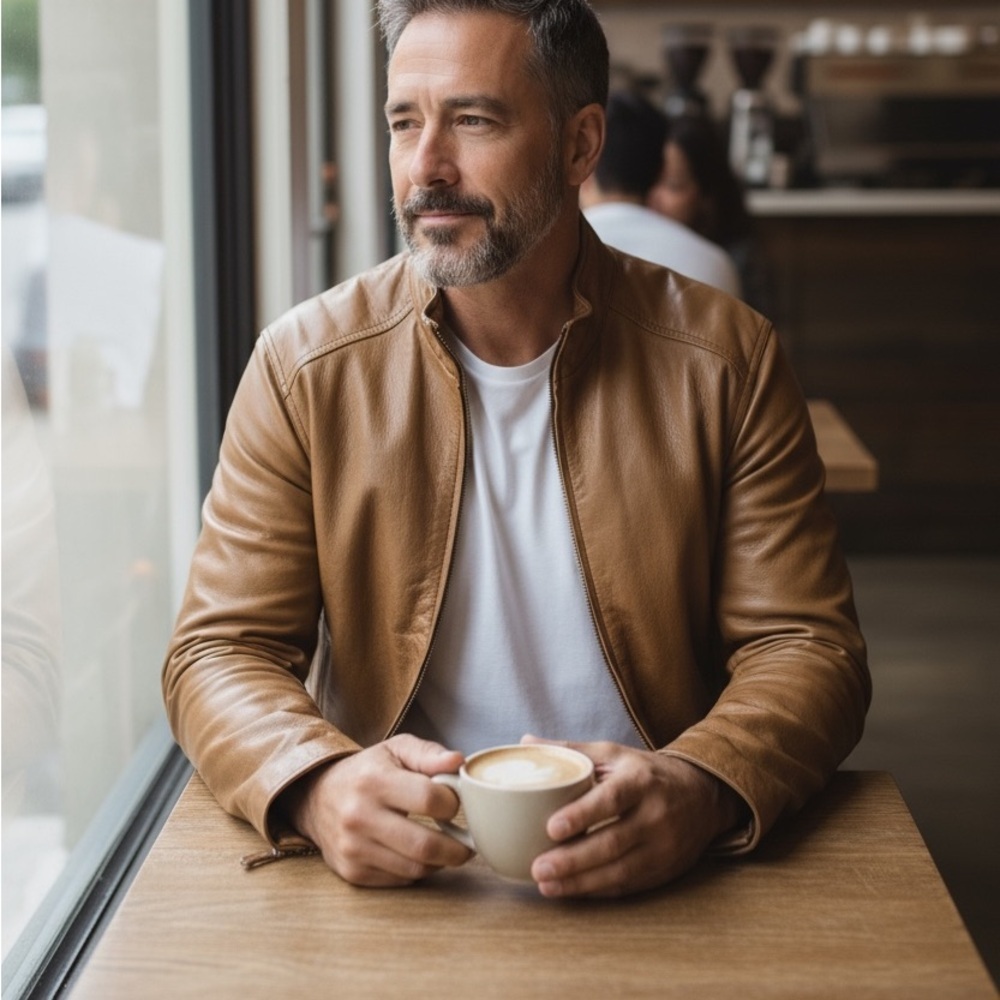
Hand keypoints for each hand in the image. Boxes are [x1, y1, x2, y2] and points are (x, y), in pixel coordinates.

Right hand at [280, 734, 473, 886]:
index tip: (454, 803)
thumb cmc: (367, 771)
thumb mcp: (396, 750)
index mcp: (374, 780)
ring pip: (415, 868)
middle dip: (457, 849)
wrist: (317, 796)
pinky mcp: (351, 871)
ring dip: (439, 862)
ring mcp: (353, 848)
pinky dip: (417, 870)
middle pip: (424, 845)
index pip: (429, 800)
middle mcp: (359, 816)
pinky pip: (400, 880)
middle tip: (467, 843)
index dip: (452, 803)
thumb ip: (429, 754)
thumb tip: (458, 762)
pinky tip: (417, 853)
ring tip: (445, 847)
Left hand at [525, 738, 745, 898]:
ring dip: (580, 882)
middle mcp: (655, 815)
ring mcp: (663, 847)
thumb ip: (572, 750)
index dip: (582, 815)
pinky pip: (627, 886)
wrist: (702, 795)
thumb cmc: (645, 773)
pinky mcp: (664, 870)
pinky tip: (570, 890)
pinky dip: (596, 890)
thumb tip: (525, 742)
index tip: (551, 827)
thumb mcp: (614, 753)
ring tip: (545, 884)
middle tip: (538, 867)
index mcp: (640, 781)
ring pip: (619, 871)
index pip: (611, 799)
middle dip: (573, 859)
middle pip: (613, 842)